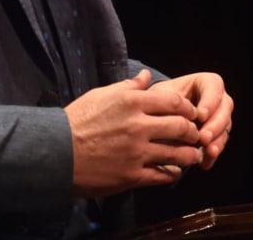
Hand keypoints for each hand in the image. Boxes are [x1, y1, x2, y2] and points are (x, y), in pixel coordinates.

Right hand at [64, 69, 203, 195]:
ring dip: (189, 155)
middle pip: (180, 127)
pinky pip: (162, 175)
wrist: (56, 153)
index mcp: (131, 102)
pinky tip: (174, 172)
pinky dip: (172, 174)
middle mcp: (138, 126)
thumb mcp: (101, 95)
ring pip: (176, 154)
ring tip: (194, 155)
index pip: (174, 102)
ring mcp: (136, 152)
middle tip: (196, 134)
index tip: (191, 113)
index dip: (188, 108)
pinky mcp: (132, 175)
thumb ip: (128, 86)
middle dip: (193, 131)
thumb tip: (146, 77)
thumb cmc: (77, 120)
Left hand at [149, 72, 232, 170]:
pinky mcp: (215, 136)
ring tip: (208, 152)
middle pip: (224, 108)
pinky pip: (219, 144)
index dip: (210, 101)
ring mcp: (218, 117)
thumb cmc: (158, 102)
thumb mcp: (160, 96)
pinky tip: (204, 163)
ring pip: (225, 127)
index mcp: (204, 82)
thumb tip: (179, 115)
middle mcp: (216, 98)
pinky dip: (212, 155)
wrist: (155, 118)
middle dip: (215, 124)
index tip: (200, 116)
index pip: (214, 86)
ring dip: (218, 141)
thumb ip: (167, 100)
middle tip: (203, 138)